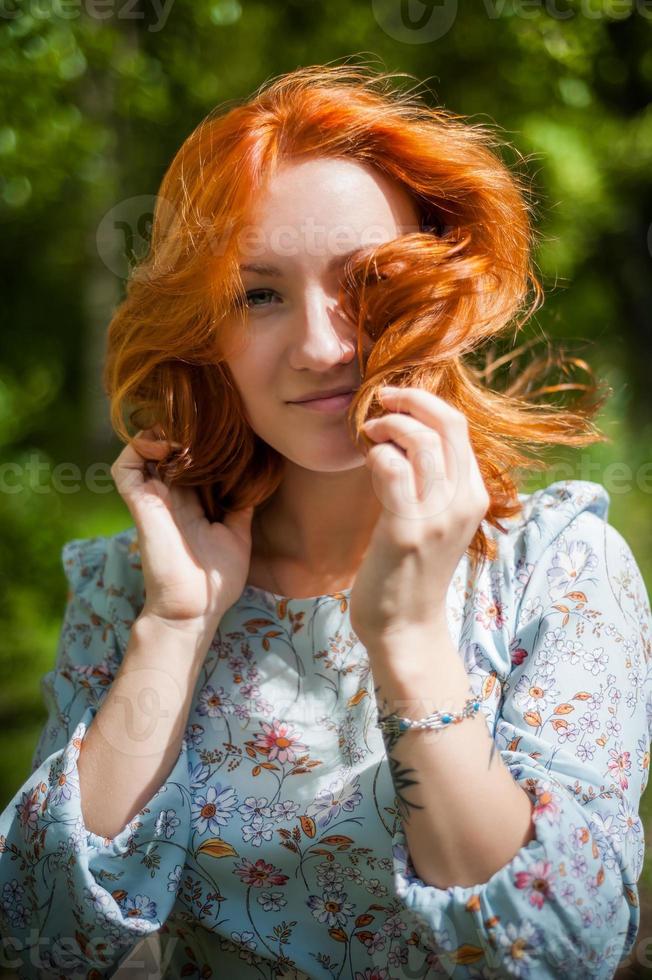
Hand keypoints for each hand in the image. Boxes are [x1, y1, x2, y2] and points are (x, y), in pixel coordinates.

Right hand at [111, 427, 254, 632]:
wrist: (196, 608)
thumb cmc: (216, 580)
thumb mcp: (238, 535)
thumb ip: (240, 507)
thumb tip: (255, 481)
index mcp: (191, 502)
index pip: (188, 460)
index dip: (199, 440)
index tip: (221, 426)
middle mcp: (170, 495)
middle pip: (165, 448)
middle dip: (182, 429)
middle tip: (204, 419)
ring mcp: (153, 498)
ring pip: (141, 450)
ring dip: (160, 433)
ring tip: (186, 429)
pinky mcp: (140, 504)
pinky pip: (126, 466)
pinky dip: (140, 448)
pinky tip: (168, 444)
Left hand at [349, 385, 488, 648]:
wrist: (406, 627)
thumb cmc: (412, 570)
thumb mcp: (437, 519)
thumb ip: (432, 480)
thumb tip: (407, 432)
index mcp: (475, 494)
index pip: (460, 427)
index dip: (426, 402)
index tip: (396, 399)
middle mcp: (465, 501)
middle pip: (448, 423)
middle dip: (410, 400)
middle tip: (380, 399)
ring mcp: (439, 517)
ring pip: (421, 441)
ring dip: (388, 425)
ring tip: (370, 431)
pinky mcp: (408, 531)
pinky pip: (393, 470)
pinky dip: (376, 455)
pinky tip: (367, 461)